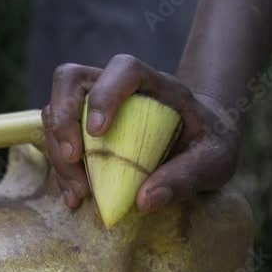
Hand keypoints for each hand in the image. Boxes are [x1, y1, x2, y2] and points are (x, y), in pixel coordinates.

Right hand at [41, 54, 239, 212]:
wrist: (202, 138)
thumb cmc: (210, 142)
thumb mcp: (216, 161)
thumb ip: (186, 177)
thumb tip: (144, 201)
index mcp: (155, 83)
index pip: (124, 70)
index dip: (105, 95)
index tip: (98, 133)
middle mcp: (116, 85)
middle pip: (71, 79)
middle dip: (63, 118)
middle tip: (72, 159)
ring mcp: (94, 102)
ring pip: (55, 109)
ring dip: (57, 150)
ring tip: (78, 192)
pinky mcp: (82, 124)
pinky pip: (55, 136)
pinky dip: (60, 167)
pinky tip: (74, 195)